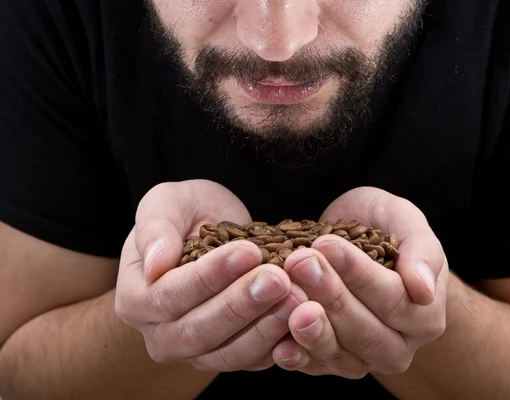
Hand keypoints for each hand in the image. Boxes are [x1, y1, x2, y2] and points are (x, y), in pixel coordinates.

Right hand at [114, 180, 307, 371]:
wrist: (211, 232)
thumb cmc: (186, 215)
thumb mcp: (168, 202)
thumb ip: (156, 226)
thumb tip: (156, 263)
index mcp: (136, 299)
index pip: (170, 295)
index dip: (209, 276)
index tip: (248, 251)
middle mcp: (161, 335)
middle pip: (199, 331)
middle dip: (242, 305)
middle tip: (279, 279)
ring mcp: (196, 353)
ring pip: (229, 354)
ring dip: (265, 328)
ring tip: (298, 297)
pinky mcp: (231, 356)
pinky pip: (255, 360)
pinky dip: (281, 344)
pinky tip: (305, 318)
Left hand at [271, 187, 448, 377]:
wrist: (357, 241)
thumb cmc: (383, 227)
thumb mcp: (405, 220)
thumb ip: (421, 251)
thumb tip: (423, 290)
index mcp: (424, 317)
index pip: (393, 300)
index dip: (359, 274)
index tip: (327, 244)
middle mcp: (397, 347)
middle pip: (365, 331)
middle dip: (331, 296)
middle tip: (300, 262)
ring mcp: (362, 360)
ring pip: (339, 354)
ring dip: (312, 327)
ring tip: (290, 297)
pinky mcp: (328, 364)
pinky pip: (312, 366)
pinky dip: (294, 354)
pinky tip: (278, 340)